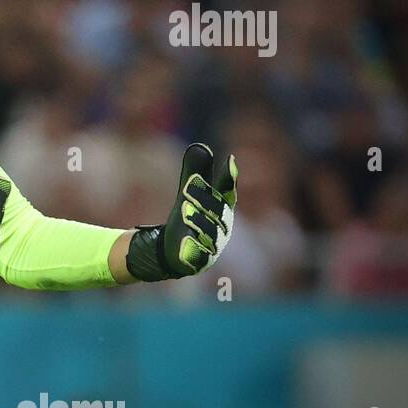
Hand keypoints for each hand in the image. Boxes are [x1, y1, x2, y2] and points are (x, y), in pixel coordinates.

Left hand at [126, 143, 238, 281]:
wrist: (177, 253)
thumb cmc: (190, 220)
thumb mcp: (190, 196)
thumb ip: (195, 173)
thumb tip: (199, 146)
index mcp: (221, 208)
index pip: (226, 191)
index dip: (228, 178)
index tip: (230, 160)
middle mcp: (220, 226)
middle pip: (214, 210)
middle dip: (204, 198)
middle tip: (191, 187)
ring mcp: (211, 244)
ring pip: (206, 232)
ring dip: (197, 222)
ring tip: (185, 211)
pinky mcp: (197, 260)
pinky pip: (195, 254)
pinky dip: (191, 249)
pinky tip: (183, 243)